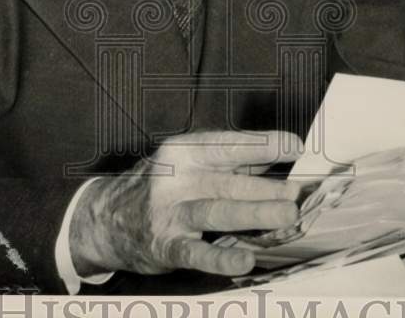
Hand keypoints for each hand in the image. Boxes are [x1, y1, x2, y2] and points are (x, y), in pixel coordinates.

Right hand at [70, 130, 301, 276]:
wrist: (106, 219)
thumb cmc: (163, 187)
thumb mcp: (190, 165)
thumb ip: (233, 163)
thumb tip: (285, 155)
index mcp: (185, 151)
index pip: (228, 144)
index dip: (262, 144)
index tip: (295, 145)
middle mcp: (177, 178)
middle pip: (228, 180)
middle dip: (266, 186)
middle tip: (298, 192)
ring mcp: (169, 213)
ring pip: (216, 211)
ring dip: (252, 213)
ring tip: (286, 216)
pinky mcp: (165, 246)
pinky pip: (196, 253)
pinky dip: (220, 259)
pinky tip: (245, 261)